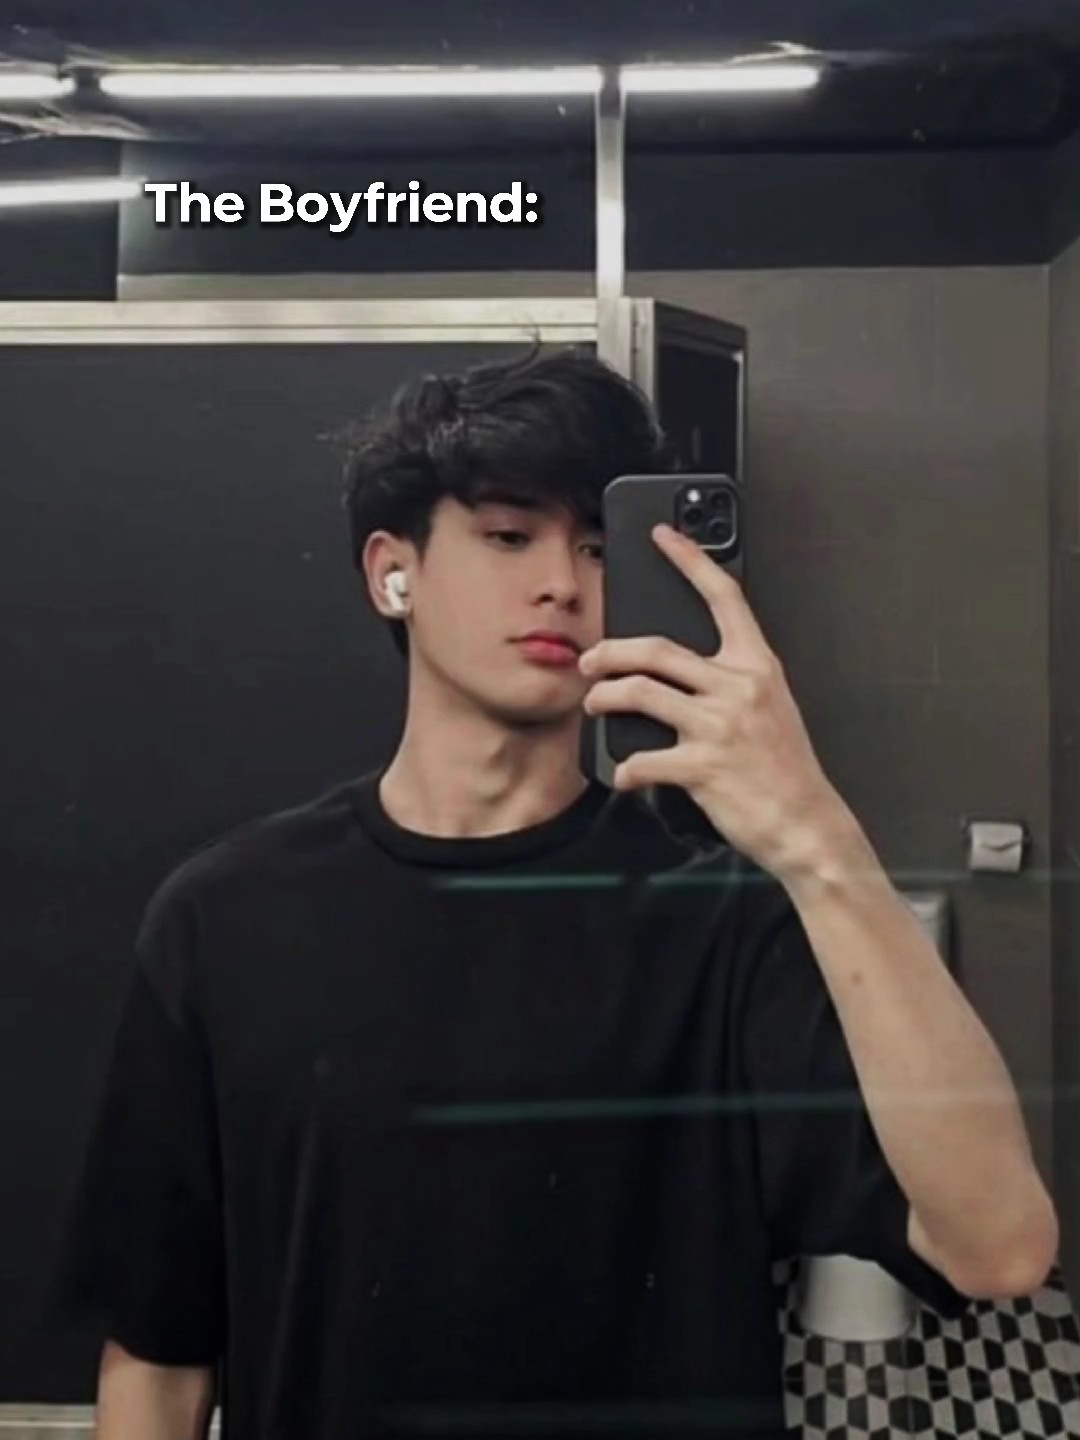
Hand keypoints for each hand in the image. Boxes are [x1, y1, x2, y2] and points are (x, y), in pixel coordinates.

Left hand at [580, 523, 851, 881]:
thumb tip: (678, 671)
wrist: (806, 822)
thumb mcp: (771, 707)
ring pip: (639, 693)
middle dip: (611, 651)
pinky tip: (623, 774)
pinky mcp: (702, 766)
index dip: (691, 560)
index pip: (723, 598)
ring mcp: (719, 725)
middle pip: (656, 648)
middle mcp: (738, 687)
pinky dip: (625, 769)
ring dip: (604, 698)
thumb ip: (732, 681)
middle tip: (591, 661)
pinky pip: (643, 759)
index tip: (664, 536)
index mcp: (757, 666)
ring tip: (595, 705)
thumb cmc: (784, 768)